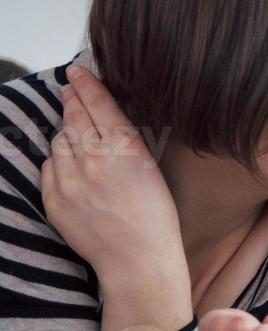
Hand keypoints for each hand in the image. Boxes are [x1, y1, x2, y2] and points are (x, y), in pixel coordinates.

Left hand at [40, 65, 185, 289]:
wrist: (137, 260)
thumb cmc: (154, 217)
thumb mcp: (150, 168)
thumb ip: (124, 140)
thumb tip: (99, 116)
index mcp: (123, 149)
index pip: (98, 105)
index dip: (86, 84)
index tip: (76, 70)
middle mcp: (92, 160)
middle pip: (74, 119)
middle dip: (72, 103)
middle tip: (71, 90)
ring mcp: (68, 180)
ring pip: (59, 141)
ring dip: (68, 137)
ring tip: (83, 145)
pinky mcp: (53, 198)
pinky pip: (49, 167)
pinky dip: (59, 164)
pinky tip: (76, 172)